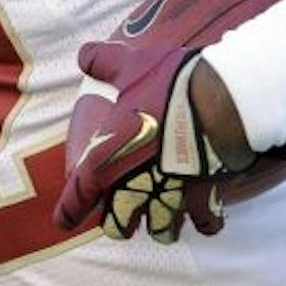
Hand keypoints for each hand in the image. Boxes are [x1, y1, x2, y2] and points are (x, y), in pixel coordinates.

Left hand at [53, 36, 230, 243]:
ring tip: (164, 218)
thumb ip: (103, 62)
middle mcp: (134, 187)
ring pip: (162, 230)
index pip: (76, 199)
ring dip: (162, 226)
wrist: (222, 100)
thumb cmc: (169, 85)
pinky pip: (205, 221)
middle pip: (118, 226)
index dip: (67, 214)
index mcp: (106, 162)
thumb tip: (85, 54)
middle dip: (120, 224)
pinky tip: (208, 218)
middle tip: (123, 216)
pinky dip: (206, 222)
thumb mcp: (129, 65)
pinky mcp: (204, 195)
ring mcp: (170, 195)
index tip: (63, 223)